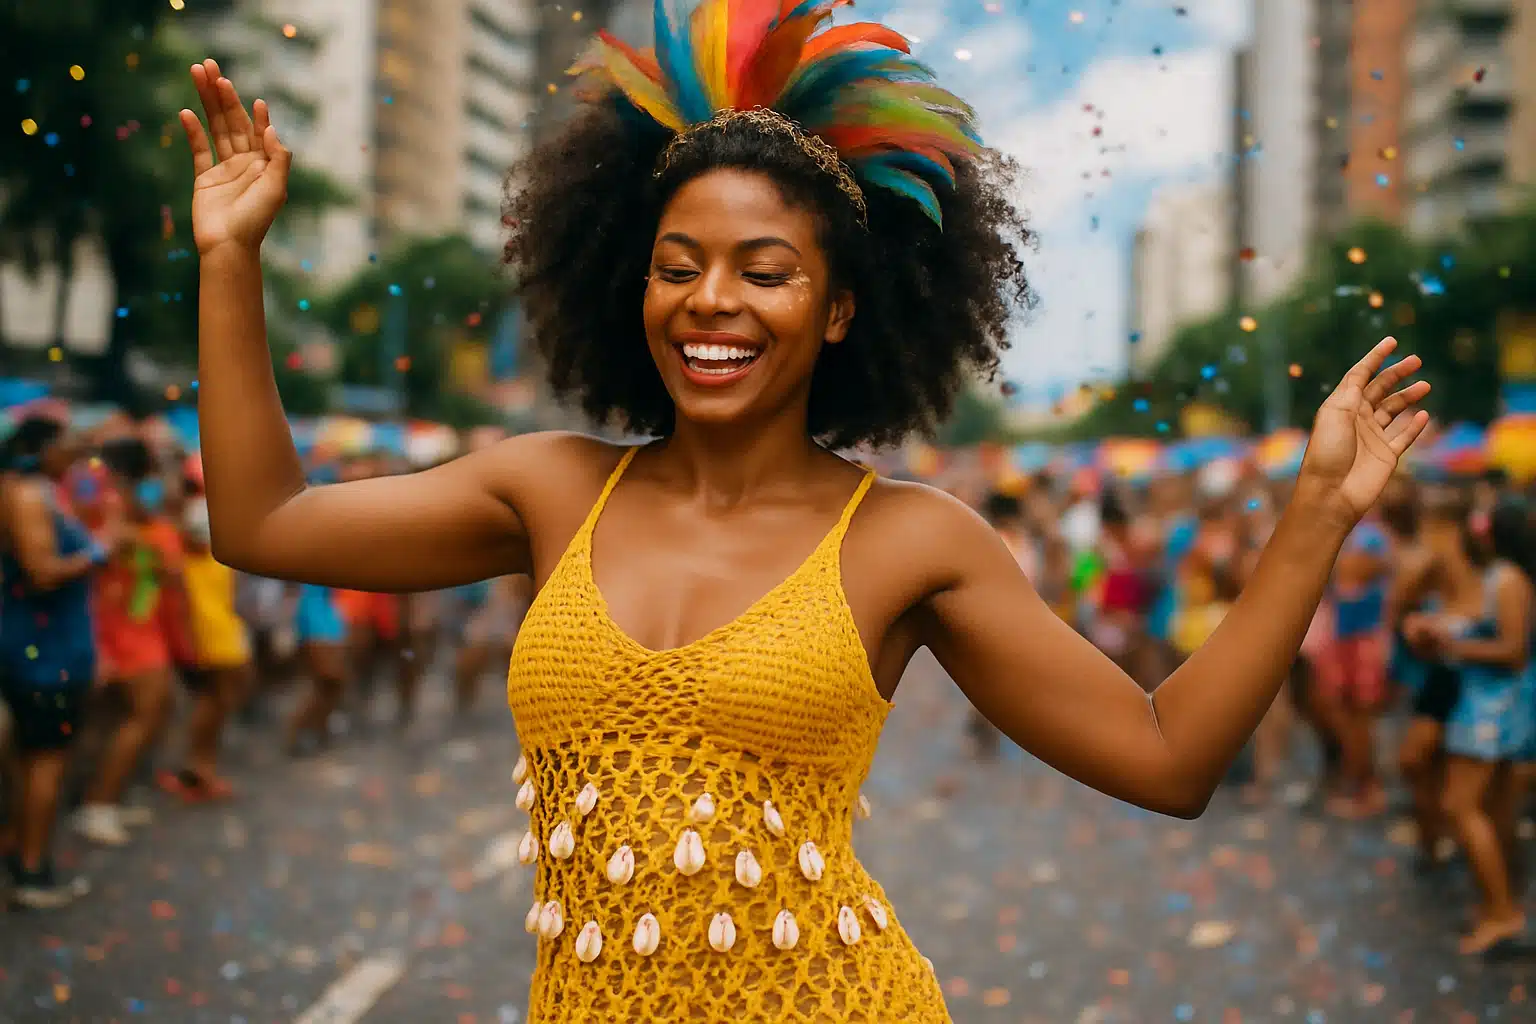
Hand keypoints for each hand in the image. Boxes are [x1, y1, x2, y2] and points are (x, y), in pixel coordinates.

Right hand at [180, 59, 290, 255]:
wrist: (228, 246)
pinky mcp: (204, 178)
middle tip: (211, 66)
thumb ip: (277, 158)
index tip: (255, 100)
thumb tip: (271, 129)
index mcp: (265, 165)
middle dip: (223, 94)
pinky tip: (186, 112)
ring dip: (207, 101)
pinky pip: (199, 149)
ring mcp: (224, 169)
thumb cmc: (255, 221)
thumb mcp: (276, 189)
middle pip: (233, 121)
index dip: (257, 115)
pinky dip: (193, 131)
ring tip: (198, 73)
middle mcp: (246, 163)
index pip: (259, 131)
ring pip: (215, 128)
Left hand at [1295, 338, 1430, 530]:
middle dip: (1397, 373)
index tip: (1391, 341)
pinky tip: (1424, 415)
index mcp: (1341, 406)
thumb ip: (1351, 391)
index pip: (1360, 375)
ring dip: (1408, 396)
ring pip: (1394, 410)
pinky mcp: (1386, 456)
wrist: (1331, 493)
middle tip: (1416, 360)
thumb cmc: (1327, 452)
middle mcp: (1357, 419)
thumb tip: (1364, 374)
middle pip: (1380, 390)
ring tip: (1425, 385)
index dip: (1375, 358)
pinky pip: (1404, 436)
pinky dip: (1414, 426)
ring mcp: (1373, 437)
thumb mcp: (1335, 414)